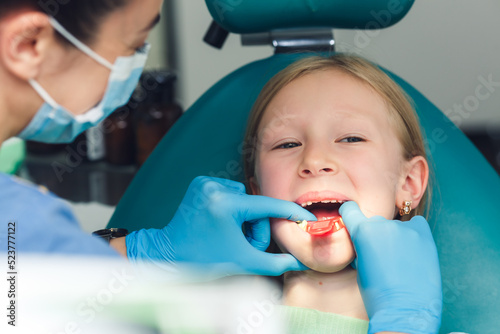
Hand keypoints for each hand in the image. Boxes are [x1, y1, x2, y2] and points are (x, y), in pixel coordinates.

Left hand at [126, 176, 315, 278]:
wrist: (169, 253)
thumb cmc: (204, 259)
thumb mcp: (243, 262)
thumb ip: (274, 263)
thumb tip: (300, 263)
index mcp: (224, 204)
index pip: (267, 207)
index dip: (290, 213)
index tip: (306, 216)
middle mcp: (214, 188)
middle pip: (255, 206)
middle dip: (256, 227)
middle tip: (246, 245)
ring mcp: (205, 182)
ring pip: (245, 198)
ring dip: (245, 218)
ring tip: (231, 235)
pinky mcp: (200, 182)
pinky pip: (230, 192)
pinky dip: (233, 208)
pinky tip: (221, 222)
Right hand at [339, 202, 441, 333]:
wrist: (405, 310)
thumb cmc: (378, 294)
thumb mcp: (359, 266)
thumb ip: (360, 246)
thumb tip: (365, 240)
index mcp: (362, 232)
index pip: (350, 209)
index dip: (350, 214)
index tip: (353, 219)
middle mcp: (383, 224)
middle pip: (374, 221)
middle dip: (375, 234)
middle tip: (380, 254)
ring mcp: (405, 229)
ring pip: (395, 226)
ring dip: (394, 237)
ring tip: (400, 259)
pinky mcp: (424, 235)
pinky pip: (416, 225)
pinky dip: (413, 234)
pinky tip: (413, 250)